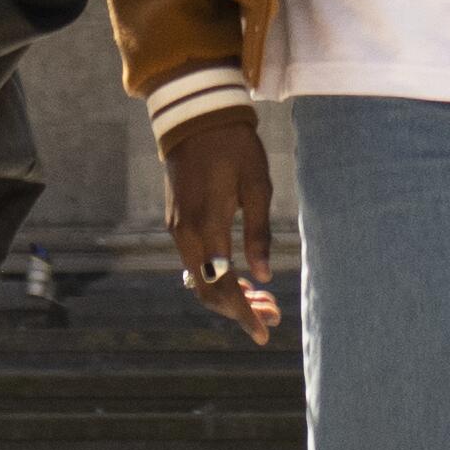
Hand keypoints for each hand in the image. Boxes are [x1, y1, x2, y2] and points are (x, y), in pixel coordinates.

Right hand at [157, 105, 284, 341]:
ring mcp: (178, 228)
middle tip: (272, 316)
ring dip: (229, 294)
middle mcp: (186, 234)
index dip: (243, 313)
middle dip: (239, 310)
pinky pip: (194, 262)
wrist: (196, 116)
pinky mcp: (177, 220)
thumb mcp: (257, 186)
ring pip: (199, 278)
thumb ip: (258, 233)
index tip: (263, 332)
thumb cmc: (234, 147)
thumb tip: (263, 276)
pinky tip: (239, 277)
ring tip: (262, 300)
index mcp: (207, 227)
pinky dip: (216, 276)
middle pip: (207, 291)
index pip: (223, 286)